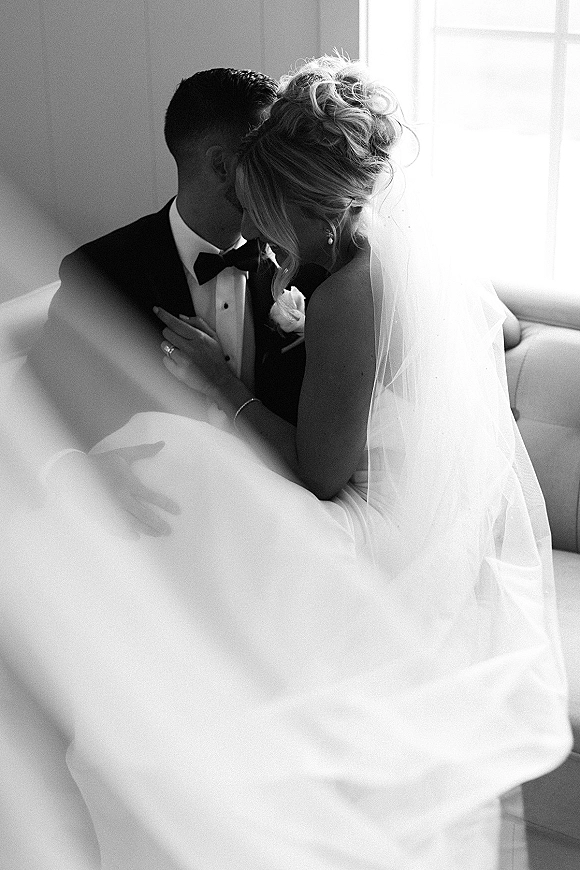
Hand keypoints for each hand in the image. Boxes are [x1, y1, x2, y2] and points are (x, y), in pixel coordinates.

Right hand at [47, 443, 179, 538]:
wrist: (74, 471)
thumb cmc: (102, 462)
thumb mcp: (123, 454)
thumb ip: (143, 451)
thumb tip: (163, 444)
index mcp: (127, 483)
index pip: (151, 496)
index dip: (165, 504)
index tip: (177, 511)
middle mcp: (120, 498)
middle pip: (143, 515)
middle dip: (157, 524)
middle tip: (168, 531)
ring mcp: (110, 508)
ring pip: (131, 524)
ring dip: (145, 530)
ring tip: (157, 535)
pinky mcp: (100, 514)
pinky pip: (115, 527)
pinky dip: (126, 533)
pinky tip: (135, 537)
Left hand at [154, 307, 234, 396]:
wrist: (218, 381)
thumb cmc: (216, 359)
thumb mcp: (213, 337)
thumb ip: (198, 324)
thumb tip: (181, 317)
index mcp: (198, 337)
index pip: (175, 322)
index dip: (163, 315)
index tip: (156, 310)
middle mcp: (190, 347)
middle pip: (166, 332)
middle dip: (170, 334)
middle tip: (179, 340)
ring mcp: (183, 359)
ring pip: (164, 345)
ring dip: (170, 347)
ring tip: (182, 353)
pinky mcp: (178, 371)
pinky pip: (164, 359)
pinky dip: (170, 360)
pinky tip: (180, 362)